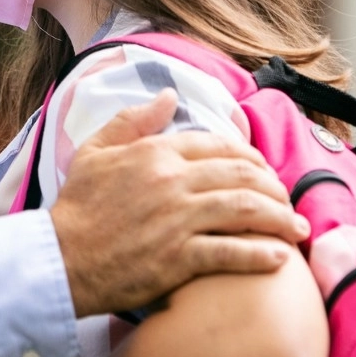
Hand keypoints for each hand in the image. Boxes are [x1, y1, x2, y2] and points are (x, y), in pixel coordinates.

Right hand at [50, 89, 306, 316]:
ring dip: (280, 219)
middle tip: (287, 202)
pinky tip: (280, 258)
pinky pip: (232, 252)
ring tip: (296, 229)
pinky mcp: (179, 258)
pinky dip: (261, 255)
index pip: (221, 145)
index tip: (264, 172)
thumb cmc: (76, 208)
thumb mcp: (95, 152)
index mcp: (156, 152)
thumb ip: (133, 120)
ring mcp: (178, 220)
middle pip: (243, 175)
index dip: (251, 157)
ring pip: (246, 210)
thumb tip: (169, 95)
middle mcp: (173, 181)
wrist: (59, 261)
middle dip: (274, 187)